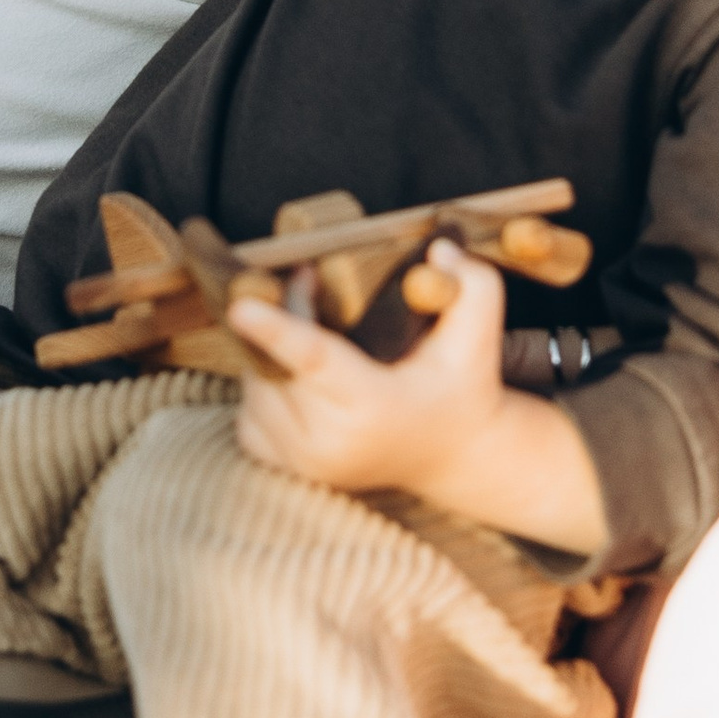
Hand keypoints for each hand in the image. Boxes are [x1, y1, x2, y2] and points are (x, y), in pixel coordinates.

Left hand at [229, 245, 606, 553]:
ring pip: (257, 382)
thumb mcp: (479, 334)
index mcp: (373, 405)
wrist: (450, 455)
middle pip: (279, 358)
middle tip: (310, 279)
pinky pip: (249, 409)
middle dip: (287, 310)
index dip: (276, 329)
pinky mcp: (283, 467)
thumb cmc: (461, 386)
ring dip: (272, 348)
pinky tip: (298, 376)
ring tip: (314, 329)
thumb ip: (472, 283)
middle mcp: (330, 442)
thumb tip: (439, 250)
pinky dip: (265, 384)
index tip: (239, 307)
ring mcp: (303, 462)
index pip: (316, 361)